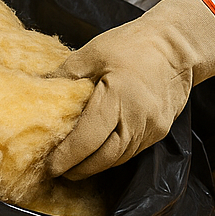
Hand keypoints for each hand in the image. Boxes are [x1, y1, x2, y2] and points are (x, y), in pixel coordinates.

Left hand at [48, 0, 214, 179]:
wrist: (177, 45)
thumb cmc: (132, 44)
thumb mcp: (94, 51)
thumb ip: (66, 73)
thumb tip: (38, 87)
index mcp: (117, 97)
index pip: (87, 138)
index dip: (66, 156)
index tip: (48, 165)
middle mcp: (137, 119)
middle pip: (104, 157)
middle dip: (79, 169)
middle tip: (56, 171)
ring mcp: (152, 128)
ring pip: (119, 158)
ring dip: (95, 166)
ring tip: (73, 166)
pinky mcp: (159, 131)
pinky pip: (132, 151)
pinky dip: (112, 156)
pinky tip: (98, 153)